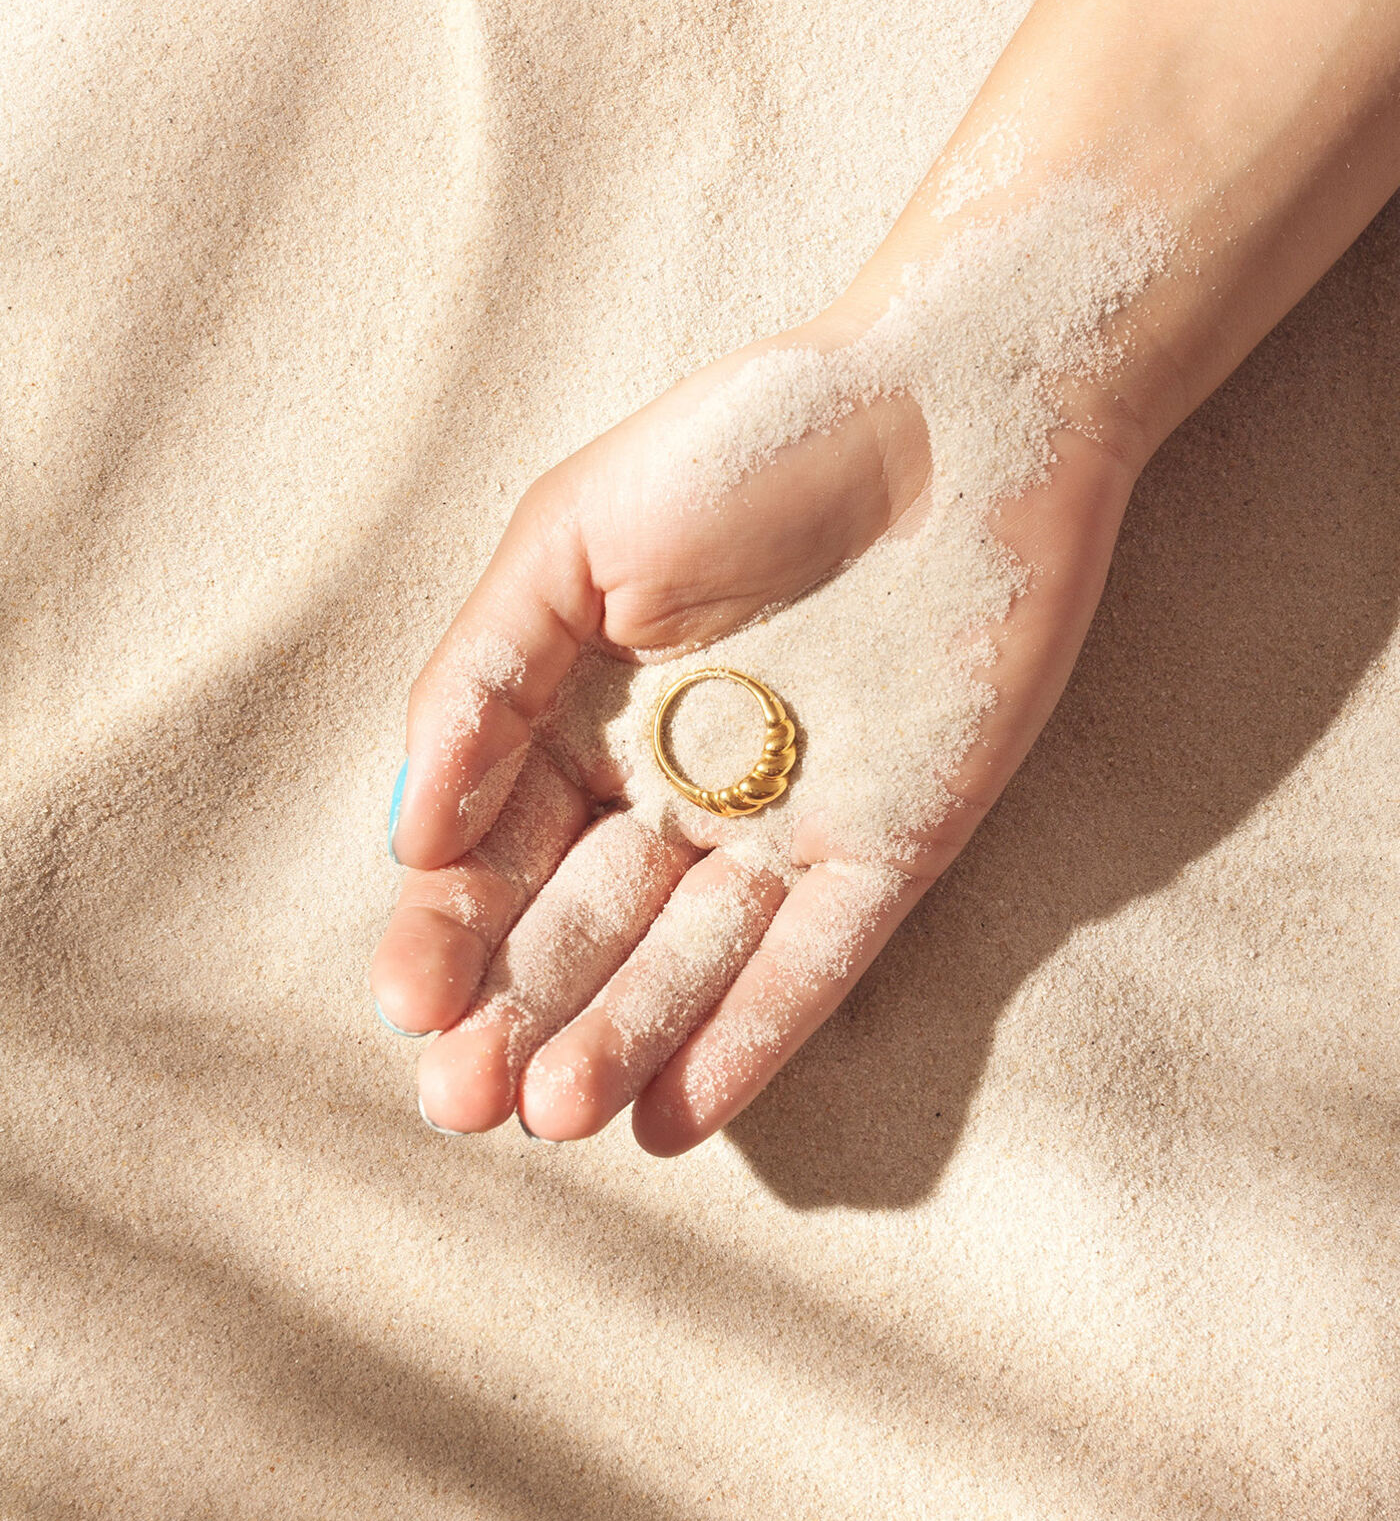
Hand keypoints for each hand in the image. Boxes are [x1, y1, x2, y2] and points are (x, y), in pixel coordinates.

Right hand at [371, 266, 1146, 1151]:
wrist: (958, 405)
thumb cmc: (749, 445)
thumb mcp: (571, 535)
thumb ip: (484, 674)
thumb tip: (410, 832)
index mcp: (589, 712)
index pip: (500, 847)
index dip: (451, 927)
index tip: (411, 1000)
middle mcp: (677, 786)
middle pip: (583, 926)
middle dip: (519, 1012)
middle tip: (464, 1101)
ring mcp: (786, 824)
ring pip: (690, 961)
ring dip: (621, 1040)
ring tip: (560, 1115)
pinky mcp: (891, 845)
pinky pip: (816, 960)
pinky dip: (752, 1035)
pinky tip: (679, 1115)